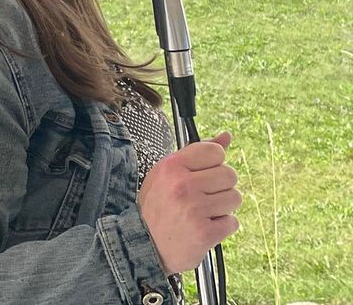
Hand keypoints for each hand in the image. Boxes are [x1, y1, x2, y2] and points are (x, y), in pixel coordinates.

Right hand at [138, 131, 240, 273]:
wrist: (145, 244)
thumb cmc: (158, 206)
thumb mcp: (168, 173)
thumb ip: (197, 153)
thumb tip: (226, 136)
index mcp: (172, 166)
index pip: (214, 151)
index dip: (214, 163)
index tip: (205, 173)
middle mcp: (183, 185)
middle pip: (229, 174)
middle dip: (221, 186)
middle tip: (204, 196)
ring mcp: (194, 209)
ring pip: (234, 198)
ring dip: (223, 207)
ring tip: (204, 212)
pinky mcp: (205, 232)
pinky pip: (232, 222)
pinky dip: (222, 226)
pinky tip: (205, 226)